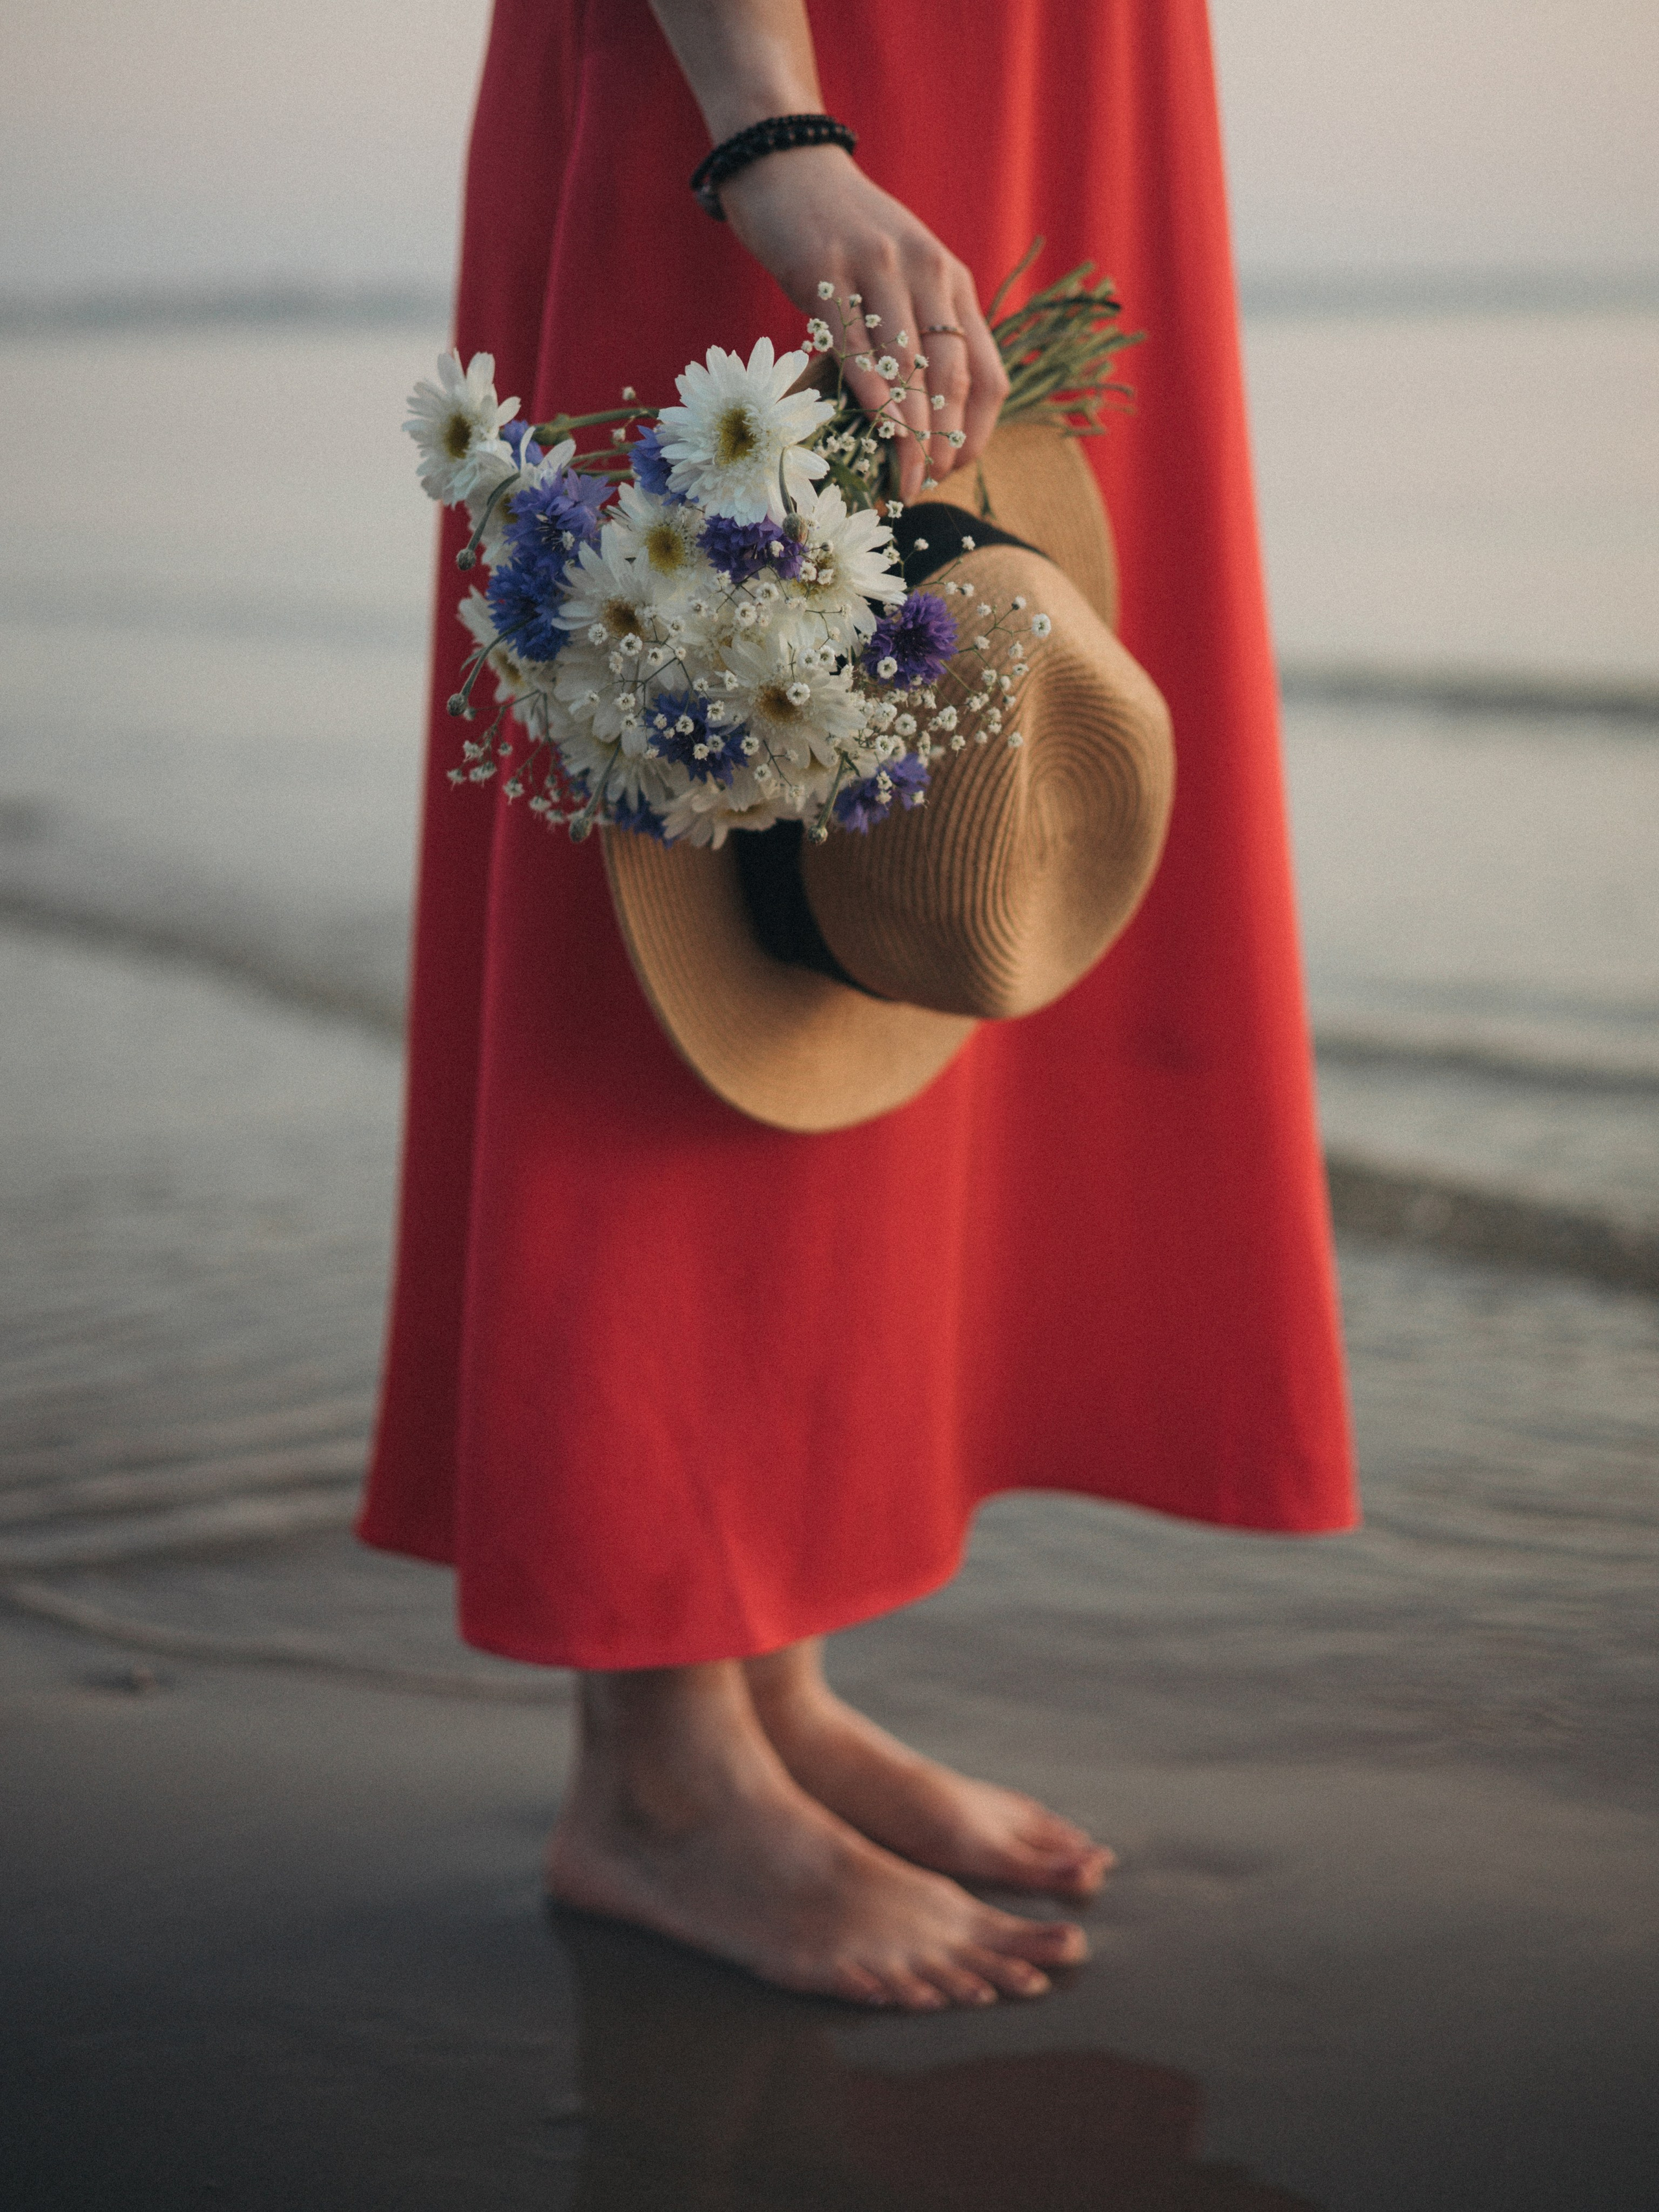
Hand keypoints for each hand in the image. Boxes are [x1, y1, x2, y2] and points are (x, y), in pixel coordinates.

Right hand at [718, 145, 1008, 502]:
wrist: (787, 165)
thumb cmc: (844, 236)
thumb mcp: (900, 278)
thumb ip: (916, 335)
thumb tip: (921, 423)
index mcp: (951, 281)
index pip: (984, 372)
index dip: (974, 429)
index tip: (952, 469)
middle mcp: (925, 271)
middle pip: (947, 375)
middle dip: (938, 441)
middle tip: (921, 485)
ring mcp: (875, 266)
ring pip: (903, 362)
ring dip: (905, 428)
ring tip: (897, 474)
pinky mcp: (825, 268)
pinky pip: (851, 337)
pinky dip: (865, 383)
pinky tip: (871, 422)